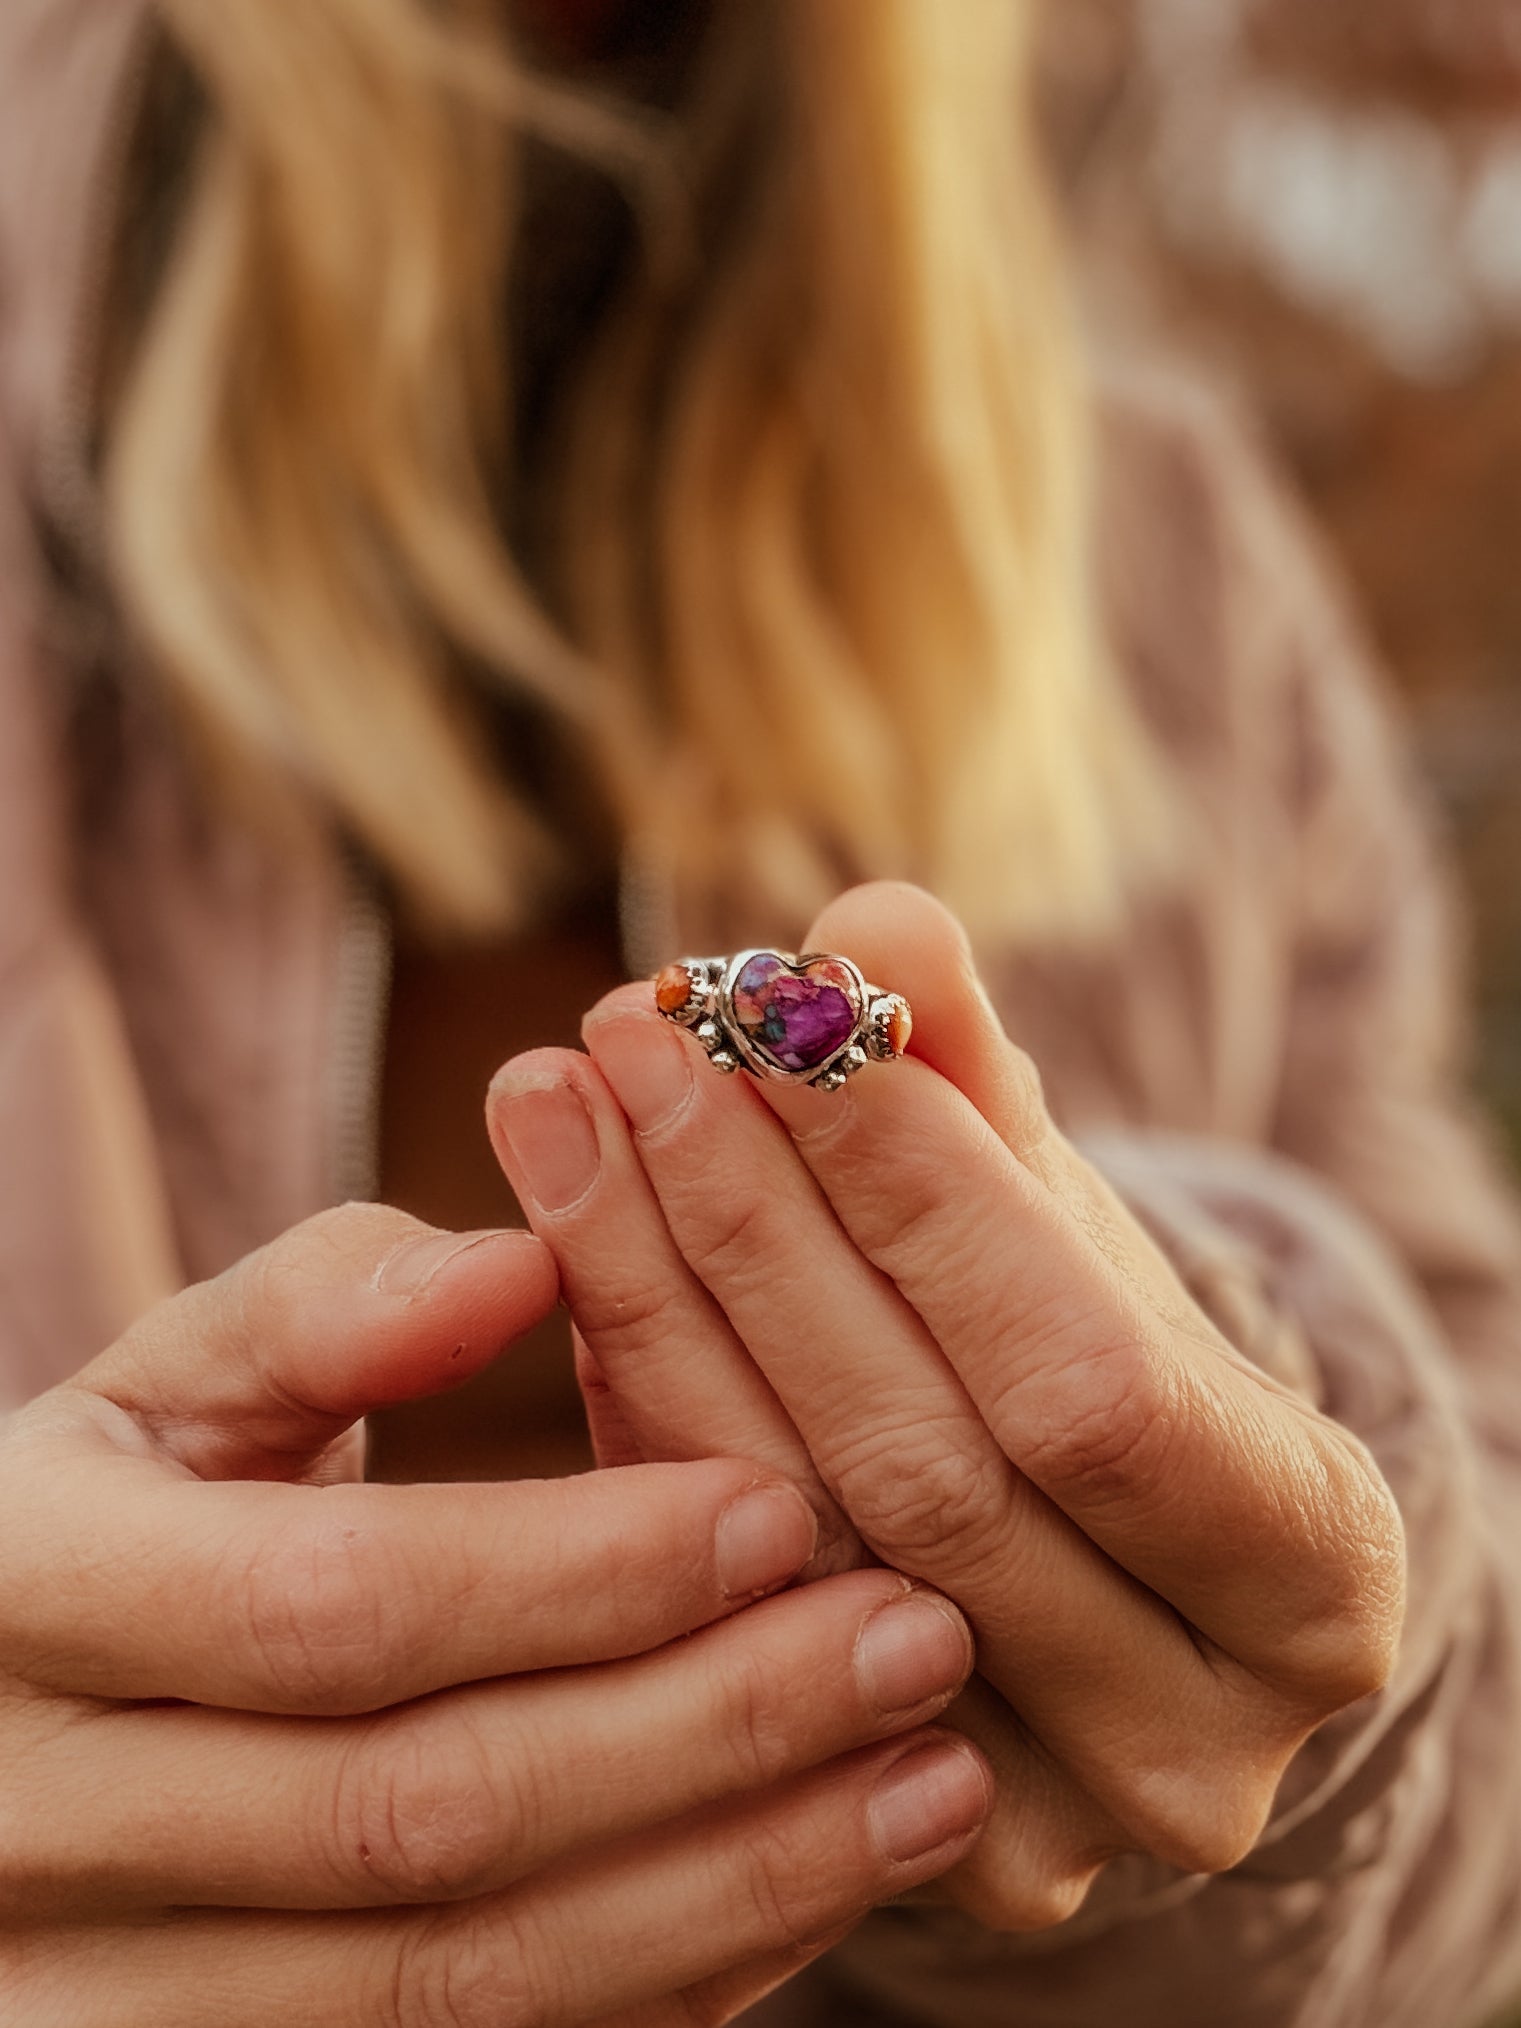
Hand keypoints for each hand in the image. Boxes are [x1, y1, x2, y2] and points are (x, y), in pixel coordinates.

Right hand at [0, 1201, 991, 2024]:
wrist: (5, 1741)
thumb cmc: (121, 1512)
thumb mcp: (166, 1384)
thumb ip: (320, 1308)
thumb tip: (524, 1258)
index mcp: (25, 1596)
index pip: (335, 1603)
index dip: (578, 1569)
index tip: (781, 1509)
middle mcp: (40, 1830)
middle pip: (421, 1815)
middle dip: (702, 1732)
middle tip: (911, 1637)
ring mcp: (109, 2000)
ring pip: (461, 1986)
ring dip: (726, 1886)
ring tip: (925, 1780)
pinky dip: (661, 1990)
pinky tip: (809, 1888)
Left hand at [487, 882, 1406, 1930]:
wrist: (1071, 1537)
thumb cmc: (1087, 1336)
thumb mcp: (1059, 1202)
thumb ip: (978, 1074)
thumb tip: (867, 924)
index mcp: (1311, 1576)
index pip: (1090, 1385)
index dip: (924, 1194)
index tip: (774, 1008)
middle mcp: (1192, 1748)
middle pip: (917, 1466)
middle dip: (754, 1224)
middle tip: (624, 1035)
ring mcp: (1029, 1826)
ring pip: (783, 1539)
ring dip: (649, 1289)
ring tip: (556, 1098)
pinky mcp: (868, 1837)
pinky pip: (700, 1602)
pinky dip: (625, 1409)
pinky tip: (556, 1242)